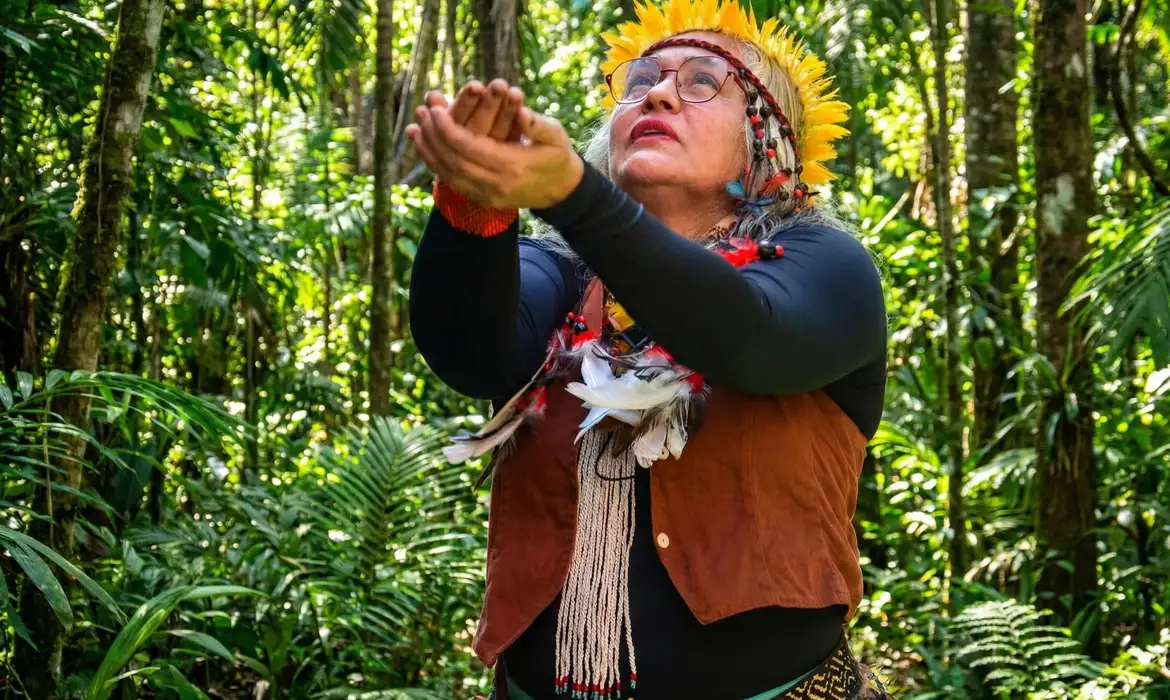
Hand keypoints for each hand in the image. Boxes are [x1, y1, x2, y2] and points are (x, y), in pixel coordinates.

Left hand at [407, 88, 584, 209]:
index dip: (448, 128)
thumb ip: (537, 124)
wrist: (561, 190)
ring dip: (428, 151)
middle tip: (422, 112)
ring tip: (415, 128)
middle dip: (433, 136)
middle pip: (453, 160)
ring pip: (448, 174)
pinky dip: (435, 165)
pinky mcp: (482, 200)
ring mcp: (487, 196)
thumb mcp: (556, 136)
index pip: (469, 147)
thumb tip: (521, 111)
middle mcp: (496, 184)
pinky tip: (424, 148)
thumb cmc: (557, 156)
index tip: (435, 109)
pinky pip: (452, 183)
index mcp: (512, 166)